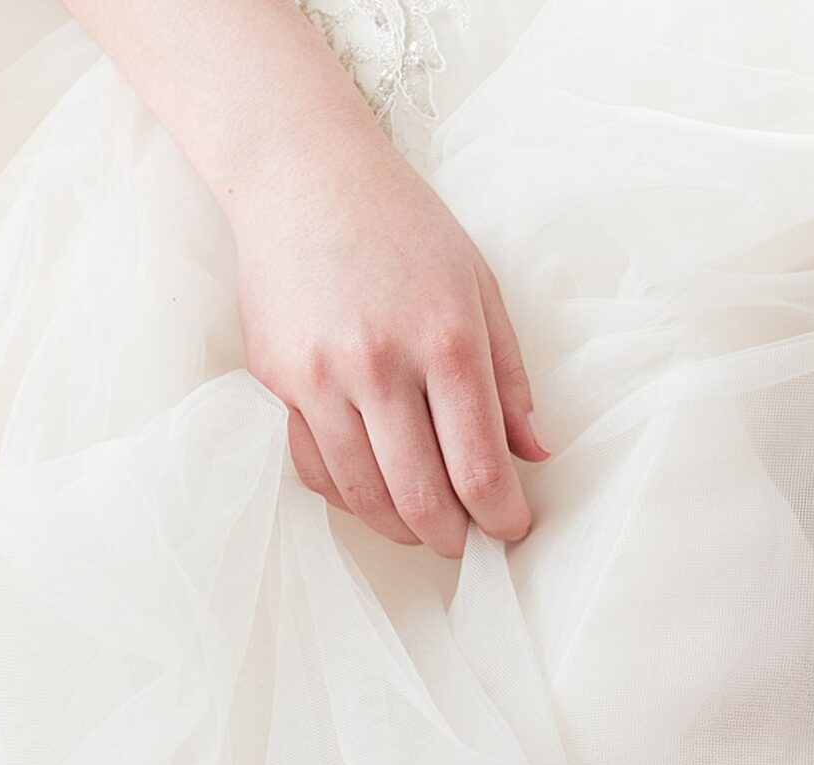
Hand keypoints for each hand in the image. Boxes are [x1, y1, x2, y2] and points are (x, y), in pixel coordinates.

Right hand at [233, 135, 548, 556]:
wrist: (302, 174)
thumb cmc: (402, 228)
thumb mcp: (478, 288)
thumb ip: (509, 379)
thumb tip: (535, 454)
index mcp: (445, 342)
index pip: (481, 469)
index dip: (503, 518)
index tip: (511, 528)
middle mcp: (380, 365)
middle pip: (422, 500)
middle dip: (453, 539)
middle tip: (467, 540)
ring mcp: (321, 377)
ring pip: (365, 497)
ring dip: (401, 528)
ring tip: (423, 524)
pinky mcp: (278, 380)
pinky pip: (316, 469)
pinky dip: (349, 496)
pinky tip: (373, 489)